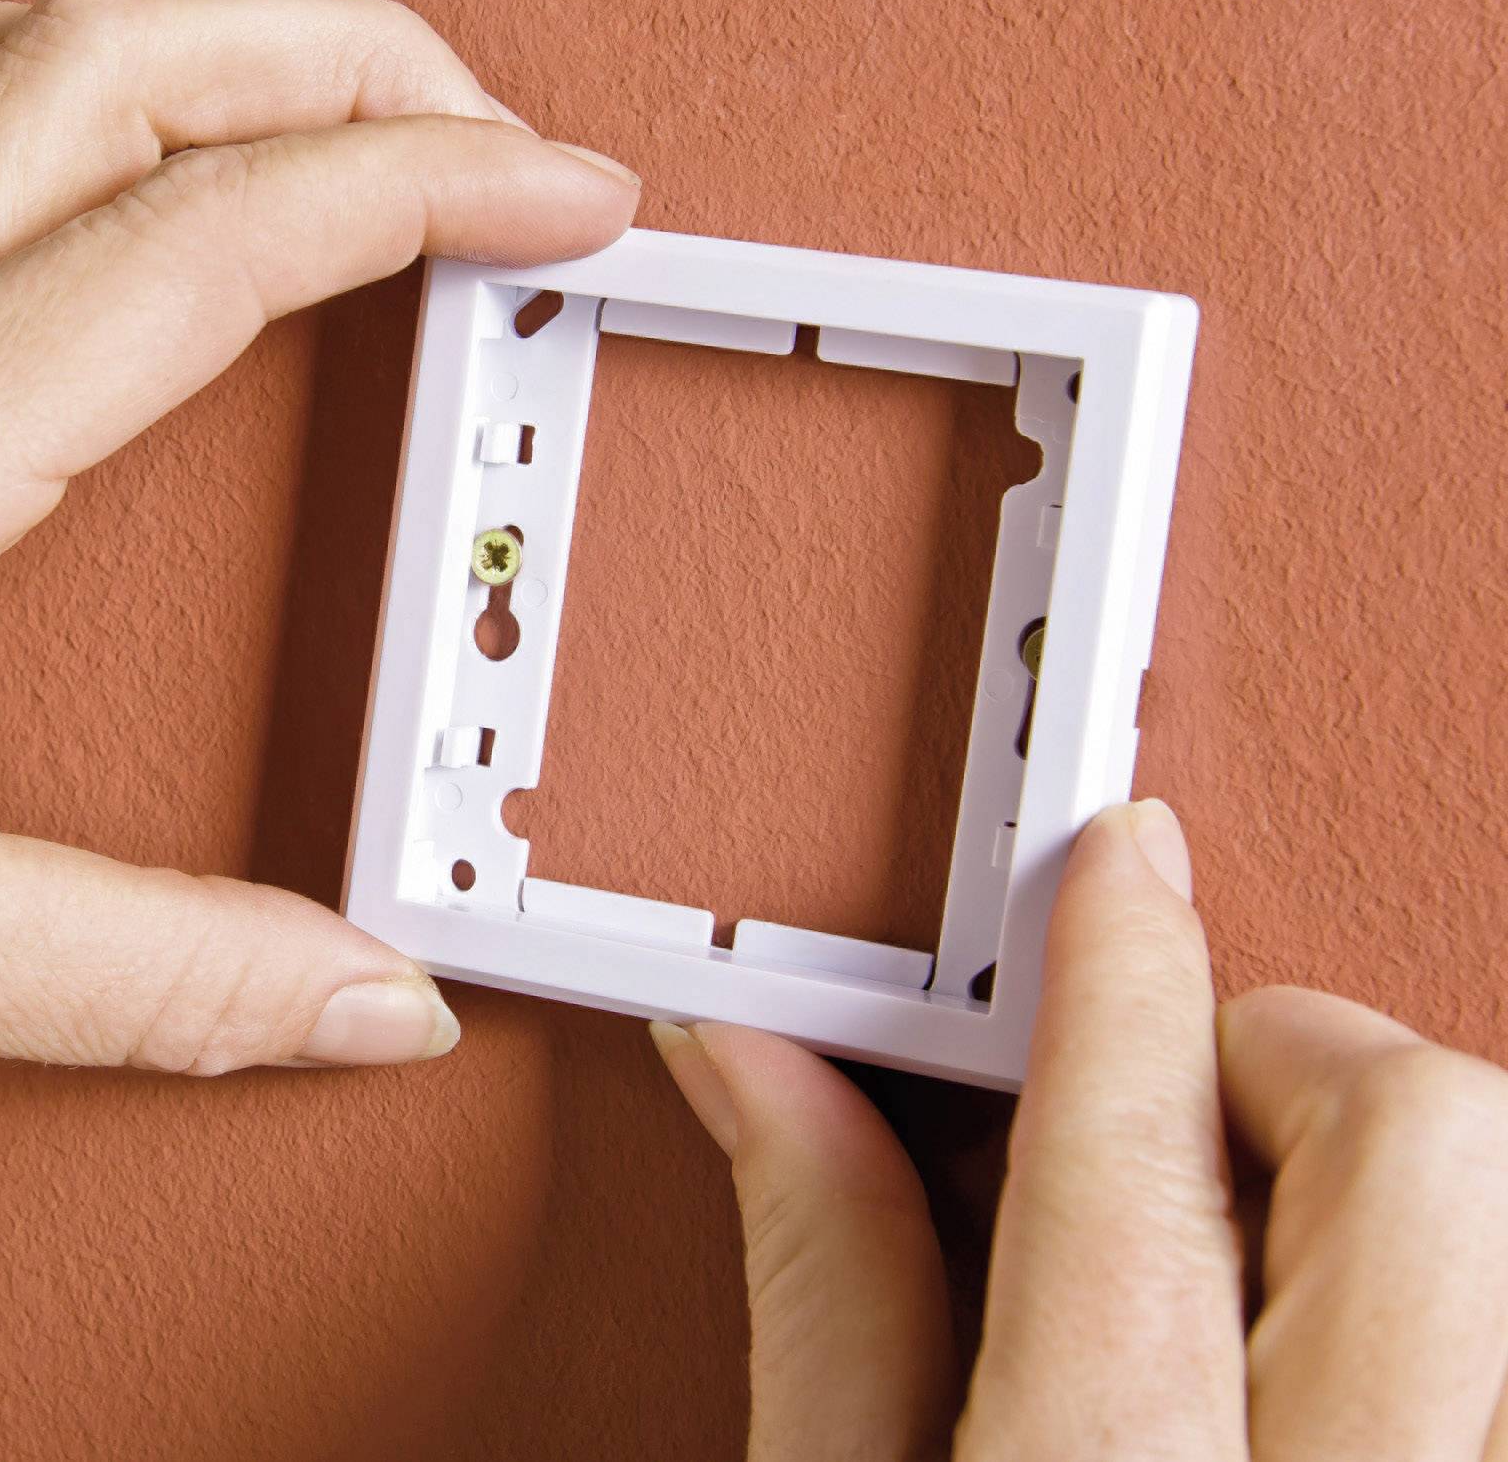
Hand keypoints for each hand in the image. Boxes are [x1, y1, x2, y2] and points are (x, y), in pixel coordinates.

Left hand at [0, 0, 638, 1456]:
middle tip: (487, 123)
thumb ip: (169, 980)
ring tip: (312, 104)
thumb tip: (366, 991)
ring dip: (178, 42)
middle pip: (113, 60)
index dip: (429, 185)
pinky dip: (12, 103)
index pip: (211, 237)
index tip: (563, 193)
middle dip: (341, 48)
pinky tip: (49, 175)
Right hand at [654, 800, 1507, 1459]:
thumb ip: (822, 1292)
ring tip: (1261, 1221)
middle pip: (1426, 1146)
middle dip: (1305, 1052)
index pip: (1136, 1142)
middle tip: (1189, 1067)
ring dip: (1397, 1182)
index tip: (1116, 867)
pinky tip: (1326, 1334)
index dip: (1119, 960)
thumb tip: (761, 1072)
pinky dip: (1450, 1299)